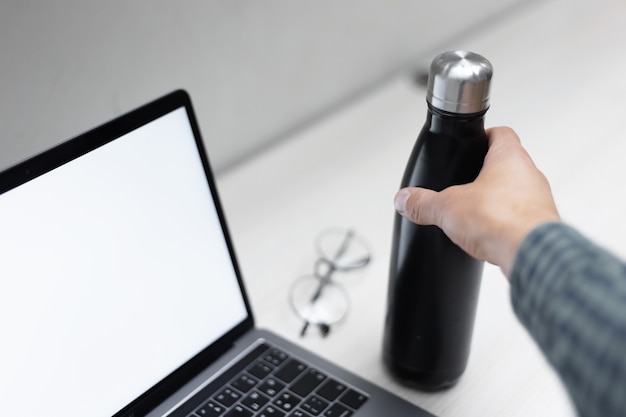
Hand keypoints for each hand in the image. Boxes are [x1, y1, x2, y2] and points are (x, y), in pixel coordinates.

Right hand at [393, 126, 559, 276]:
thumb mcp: (446, 208)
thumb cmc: (502, 219)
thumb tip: (405, 199)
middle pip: (509, 162)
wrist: (532, 253)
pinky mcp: (541, 224)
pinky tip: (490, 233)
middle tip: (469, 180)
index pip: (500, 133)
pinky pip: (522, 216)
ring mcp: (540, 200)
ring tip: (477, 210)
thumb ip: (422, 203)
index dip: (484, 135)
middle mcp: (530, 174)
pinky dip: (507, 221)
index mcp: (509, 157)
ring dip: (499, 198)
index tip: (473, 141)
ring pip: (518, 190)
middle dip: (488, 171)